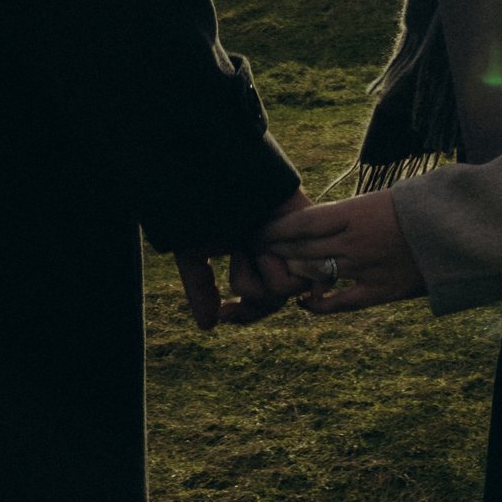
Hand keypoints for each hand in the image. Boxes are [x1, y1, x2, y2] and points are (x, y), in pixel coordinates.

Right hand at [173, 191, 318, 330]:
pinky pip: (297, 280)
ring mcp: (290, 245)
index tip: (222, 314)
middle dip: (247, 309)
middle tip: (227, 308)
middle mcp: (272, 251)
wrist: (219, 175)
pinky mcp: (308, 239)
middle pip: (271, 301)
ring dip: (253, 277)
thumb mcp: (193, 252)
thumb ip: (201, 288)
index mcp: (249, 253)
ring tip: (243, 246)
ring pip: (279, 294)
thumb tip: (208, 325)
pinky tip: (260, 244)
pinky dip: (273, 267)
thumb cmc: (203, 205)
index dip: (242, 314)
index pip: (256, 297)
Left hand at [255, 189, 426, 314]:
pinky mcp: (381, 292)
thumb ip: (352, 211)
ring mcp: (366, 270)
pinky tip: (305, 303)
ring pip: (314, 274)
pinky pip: (339, 303)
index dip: (276, 229)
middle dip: (276, 251)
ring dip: (293, 273)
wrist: (460, 231)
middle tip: (258, 252)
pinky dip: (318, 304)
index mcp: (355, 213)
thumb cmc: (423, 207)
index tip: (260, 230)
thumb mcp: (384, 199)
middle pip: (302, 249)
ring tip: (278, 272)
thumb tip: (326, 219)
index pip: (302, 223)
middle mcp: (355, 242)